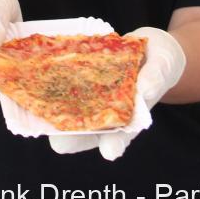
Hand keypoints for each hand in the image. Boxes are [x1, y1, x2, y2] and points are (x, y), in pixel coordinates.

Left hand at [49, 26, 185, 160]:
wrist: (151, 47)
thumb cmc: (161, 63)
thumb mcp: (162, 68)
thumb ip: (154, 79)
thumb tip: (145, 90)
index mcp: (129, 118)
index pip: (119, 137)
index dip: (113, 144)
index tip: (109, 151)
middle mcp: (107, 112)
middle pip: (87, 131)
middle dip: (71, 137)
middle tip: (59, 142)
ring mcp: (92, 97)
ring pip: (70, 111)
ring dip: (53, 114)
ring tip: (38, 117)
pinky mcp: (81, 79)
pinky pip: (64, 84)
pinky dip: (51, 85)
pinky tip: (36, 84)